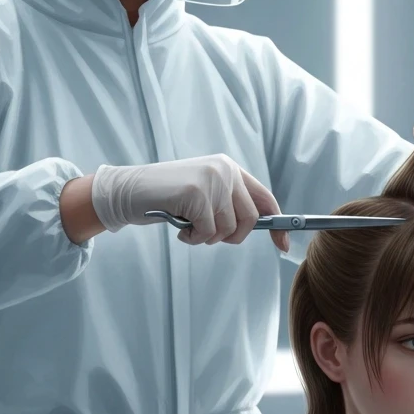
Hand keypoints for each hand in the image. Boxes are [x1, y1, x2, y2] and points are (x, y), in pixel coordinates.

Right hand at [90, 154, 290, 250]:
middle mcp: (225, 170)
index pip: (264, 198)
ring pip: (228, 229)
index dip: (277, 224)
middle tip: (207, 235)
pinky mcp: (197, 194)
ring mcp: (212, 180)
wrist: (130, 190)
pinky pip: (208, 232)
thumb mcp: (204, 193)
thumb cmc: (167, 197)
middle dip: (231, 237)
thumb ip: (228, 202)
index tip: (283, 246)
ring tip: (188, 226)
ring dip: (206, 237)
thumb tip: (261, 226)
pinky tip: (178, 227)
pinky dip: (193, 238)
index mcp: (229, 168)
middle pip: (249, 219)